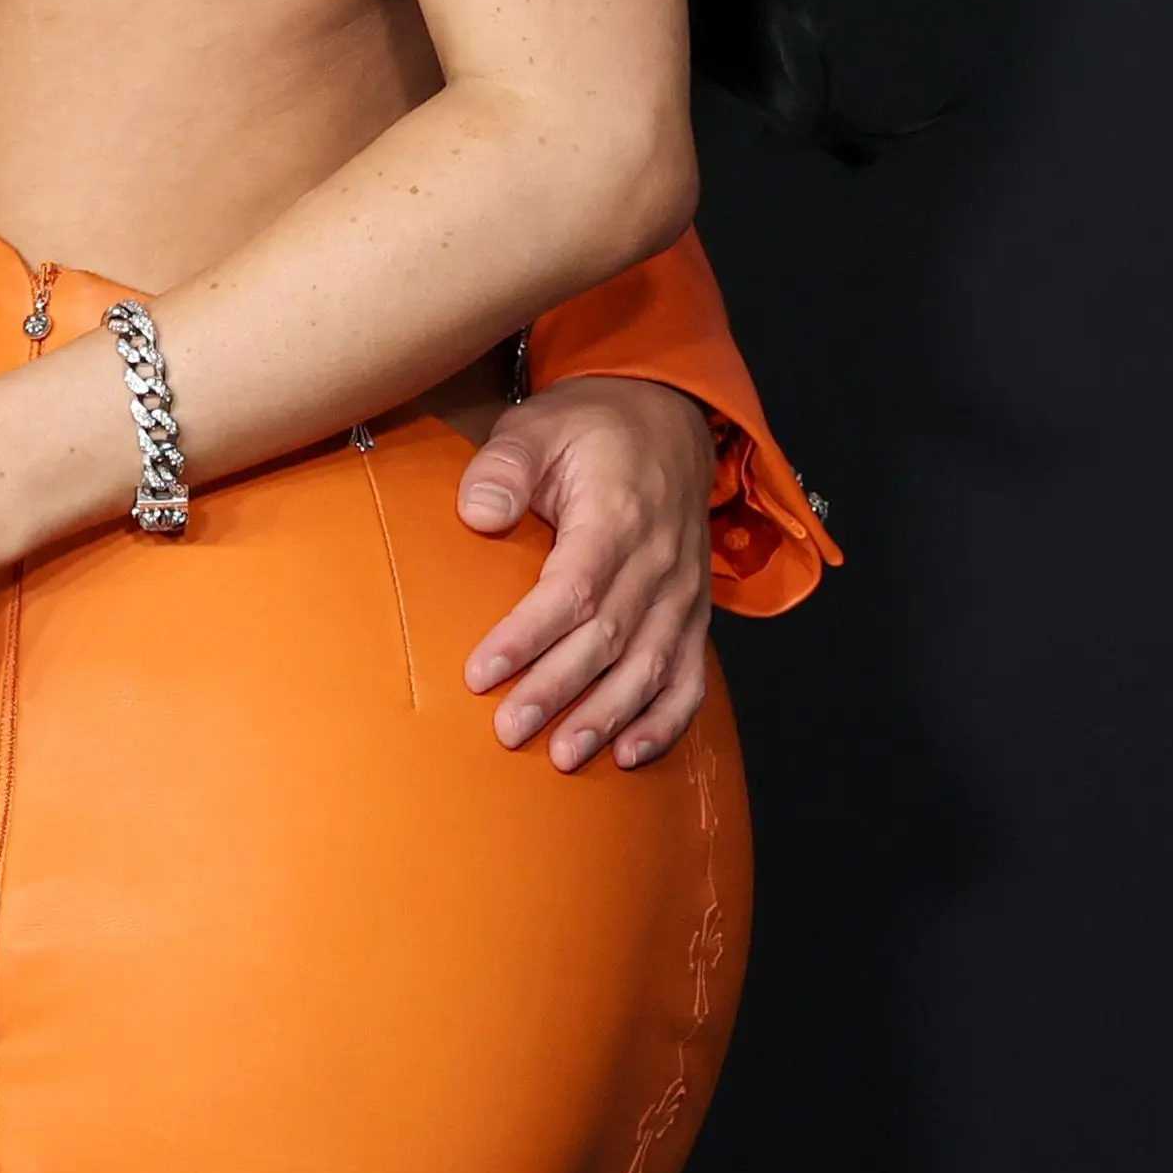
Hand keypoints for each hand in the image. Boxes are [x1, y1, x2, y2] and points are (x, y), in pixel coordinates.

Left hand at [458, 374, 716, 771]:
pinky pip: (689, 675)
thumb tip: (478, 515)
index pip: (574, 588)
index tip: (481, 674)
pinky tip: (629, 753)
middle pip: (609, 638)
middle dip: (558, 691)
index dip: (528, 636)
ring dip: (608, 716)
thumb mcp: (536, 425)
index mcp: (619, 514)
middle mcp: (659, 560)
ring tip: (564, 755)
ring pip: (650, 666)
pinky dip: (666, 720)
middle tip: (509, 730)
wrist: (666, 416)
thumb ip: (503, 467)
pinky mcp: (694, 612)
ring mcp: (683, 591)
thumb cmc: (591, 428)